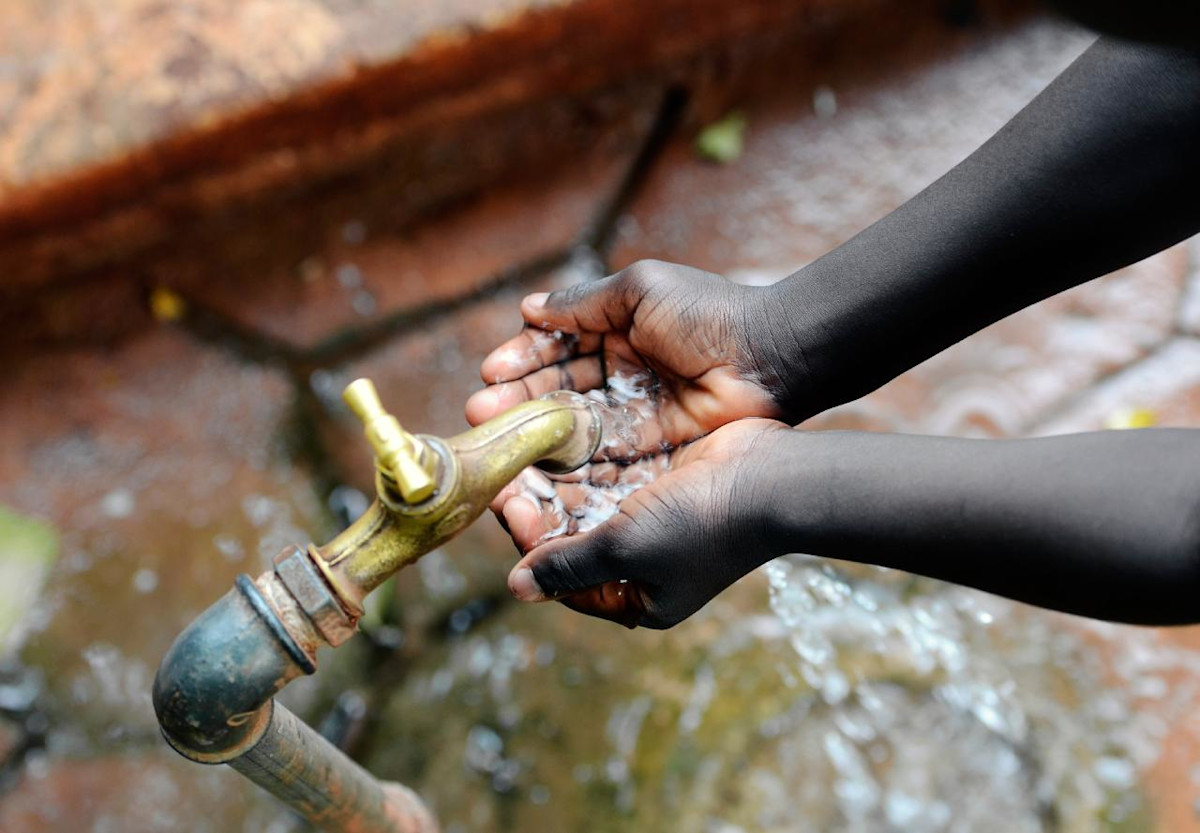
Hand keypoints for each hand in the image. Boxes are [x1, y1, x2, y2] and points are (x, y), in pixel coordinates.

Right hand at [465, 260, 788, 459]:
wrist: (771, 358)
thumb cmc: (710, 314)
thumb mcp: (641, 291)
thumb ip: (583, 304)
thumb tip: (526, 308)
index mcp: (615, 330)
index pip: (556, 346)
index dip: (522, 359)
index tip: (492, 371)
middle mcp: (619, 372)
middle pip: (556, 389)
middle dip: (517, 400)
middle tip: (480, 413)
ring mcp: (632, 412)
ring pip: (571, 425)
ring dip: (532, 432)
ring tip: (496, 439)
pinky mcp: (649, 447)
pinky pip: (601, 455)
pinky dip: (568, 462)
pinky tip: (536, 467)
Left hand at [491, 419, 789, 628]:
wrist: (773, 477)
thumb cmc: (702, 524)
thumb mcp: (626, 549)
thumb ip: (570, 565)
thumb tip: (517, 588)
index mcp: (638, 597)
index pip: (566, 578)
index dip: (532, 544)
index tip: (508, 503)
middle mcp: (644, 563)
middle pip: (574, 537)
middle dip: (541, 506)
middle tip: (509, 471)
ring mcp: (655, 521)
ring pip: (590, 501)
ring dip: (560, 479)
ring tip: (528, 449)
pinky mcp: (664, 482)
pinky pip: (614, 474)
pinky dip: (588, 460)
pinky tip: (562, 437)